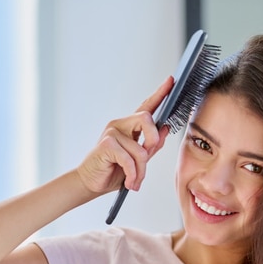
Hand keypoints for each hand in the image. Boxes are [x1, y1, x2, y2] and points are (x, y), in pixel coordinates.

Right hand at [76, 77, 174, 193]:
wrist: (91, 183)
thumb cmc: (113, 170)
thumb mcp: (138, 159)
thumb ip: (152, 145)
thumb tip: (165, 128)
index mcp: (129, 126)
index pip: (147, 106)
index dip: (160, 93)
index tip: (171, 80)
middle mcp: (120, 124)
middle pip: (147, 119)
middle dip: (153, 141)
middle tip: (147, 158)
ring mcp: (111, 132)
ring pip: (141, 149)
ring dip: (140, 171)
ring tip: (134, 180)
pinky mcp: (106, 144)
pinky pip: (129, 159)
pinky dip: (132, 175)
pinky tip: (129, 182)